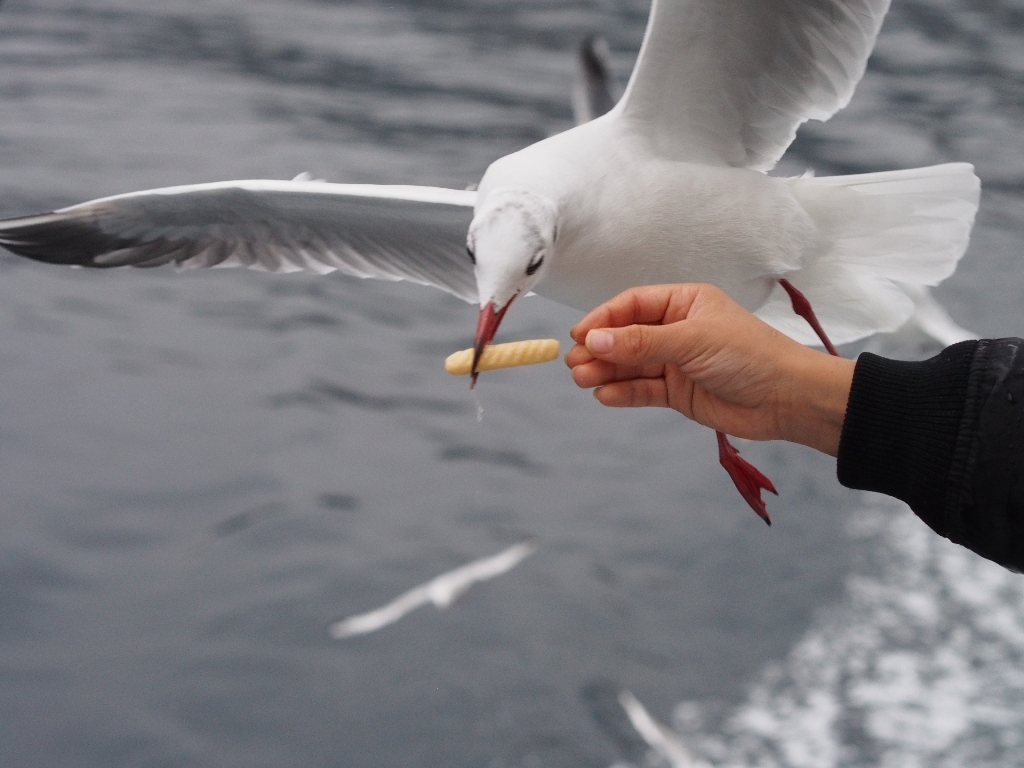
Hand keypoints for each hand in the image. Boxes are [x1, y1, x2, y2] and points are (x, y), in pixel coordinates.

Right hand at [565, 283, 854, 455]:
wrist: (786, 398)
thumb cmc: (749, 355)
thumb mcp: (692, 340)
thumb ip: (642, 342)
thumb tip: (596, 339)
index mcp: (684, 303)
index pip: (633, 305)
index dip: (604, 319)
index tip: (580, 335)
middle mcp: (677, 330)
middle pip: (627, 337)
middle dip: (600, 349)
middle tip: (575, 363)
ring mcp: (676, 362)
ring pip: (631, 365)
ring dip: (606, 372)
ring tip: (583, 380)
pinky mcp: (678, 393)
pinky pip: (643, 390)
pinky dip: (623, 393)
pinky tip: (605, 395)